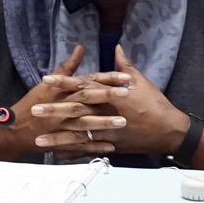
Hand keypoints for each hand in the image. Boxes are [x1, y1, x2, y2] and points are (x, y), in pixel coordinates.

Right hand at [0, 45, 124, 159]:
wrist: (14, 129)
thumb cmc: (32, 103)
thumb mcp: (48, 84)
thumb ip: (67, 67)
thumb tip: (81, 48)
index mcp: (61, 92)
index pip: (87, 82)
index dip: (106, 79)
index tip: (125, 78)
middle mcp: (62, 107)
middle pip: (87, 101)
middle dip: (108, 98)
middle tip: (128, 95)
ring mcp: (61, 126)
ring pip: (85, 124)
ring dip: (104, 123)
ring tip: (123, 122)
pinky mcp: (61, 142)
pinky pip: (80, 145)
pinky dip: (94, 146)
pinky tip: (110, 146)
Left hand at [35, 45, 188, 154]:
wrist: (169, 131)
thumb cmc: (155, 104)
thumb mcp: (141, 81)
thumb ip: (125, 65)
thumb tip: (117, 47)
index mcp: (110, 95)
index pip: (82, 85)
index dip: (64, 82)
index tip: (46, 80)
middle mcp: (106, 112)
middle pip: (75, 111)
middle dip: (54, 110)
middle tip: (34, 111)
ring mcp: (107, 131)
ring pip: (78, 134)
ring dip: (57, 137)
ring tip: (38, 139)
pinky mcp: (111, 145)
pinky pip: (88, 149)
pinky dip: (73, 152)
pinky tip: (57, 155)